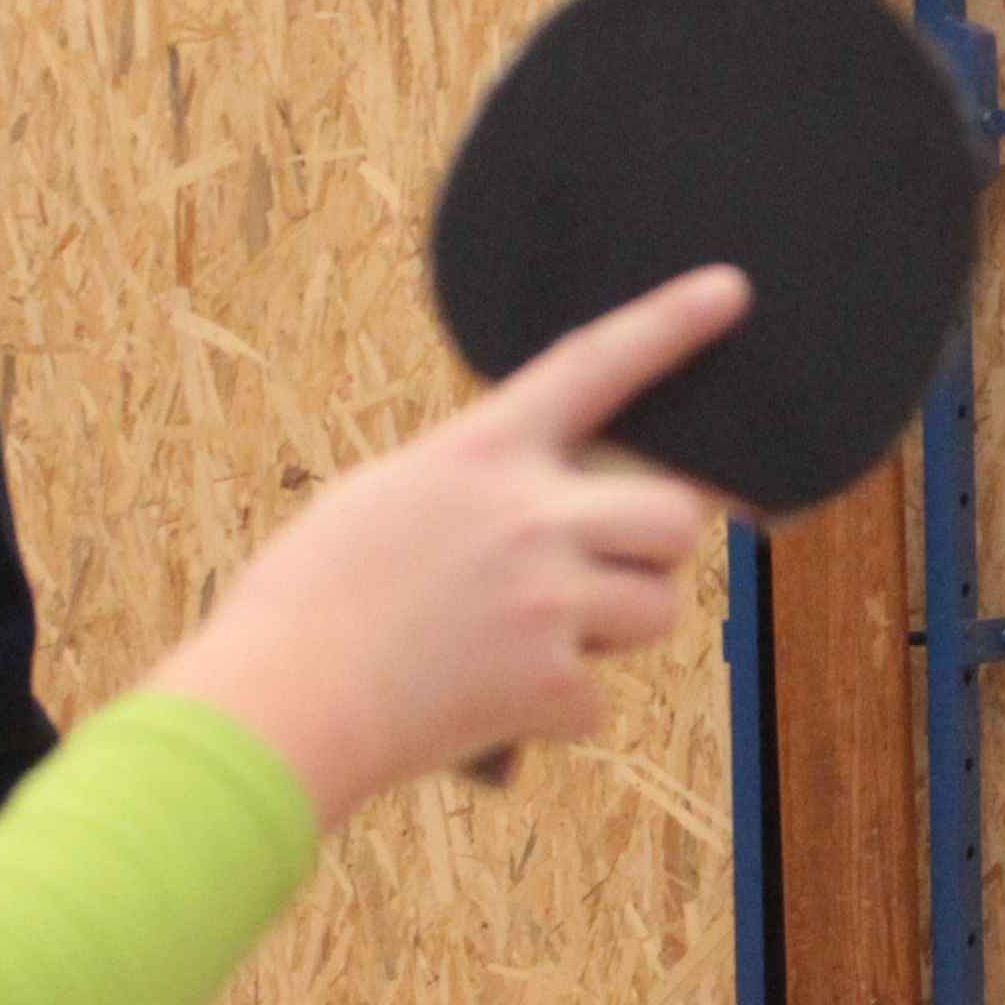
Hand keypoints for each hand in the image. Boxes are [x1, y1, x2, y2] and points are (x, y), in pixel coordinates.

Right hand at [146, 269, 747, 825]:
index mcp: (478, 453)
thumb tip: (541, 512)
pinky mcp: (551, 683)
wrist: (275, 707)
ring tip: (522, 648)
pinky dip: (555, 712)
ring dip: (611, 634)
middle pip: (673, 516)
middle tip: (596, 576)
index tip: (730, 292)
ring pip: (656, 610)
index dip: (669, 324)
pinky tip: (483, 706)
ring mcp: (547, 598)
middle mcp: (528, 515)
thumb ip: (474, 490)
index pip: (594, 366)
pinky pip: (599, 701)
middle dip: (652, 550)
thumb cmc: (305, 606)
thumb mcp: (383, 500)